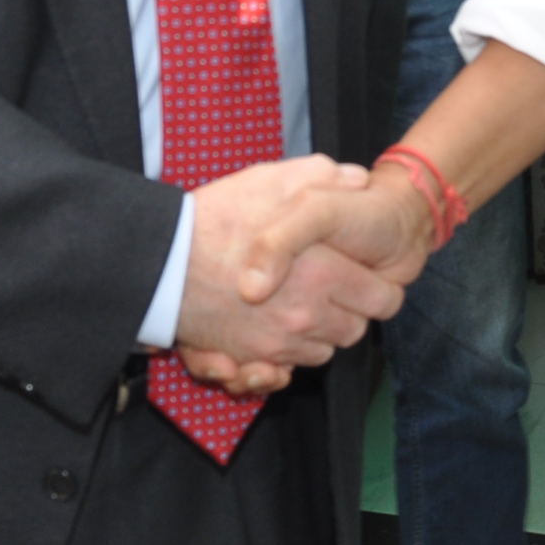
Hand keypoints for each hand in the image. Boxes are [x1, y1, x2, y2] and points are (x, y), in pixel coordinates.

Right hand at [171, 160, 402, 384]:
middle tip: (334, 287)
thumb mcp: (274, 180)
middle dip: (350, 311)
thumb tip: (358, 178)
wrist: (162, 261)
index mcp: (323, 274)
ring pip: (323, 350)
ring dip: (319, 332)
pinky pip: (290, 366)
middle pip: (355, 329)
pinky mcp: (252, 358)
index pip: (383, 300)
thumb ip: (323, 178)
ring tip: (303, 302)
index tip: (367, 274)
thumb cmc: (218, 218)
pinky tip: (278, 324)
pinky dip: (289, 351)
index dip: (378, 285)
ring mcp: (279, 343)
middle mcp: (306, 316)